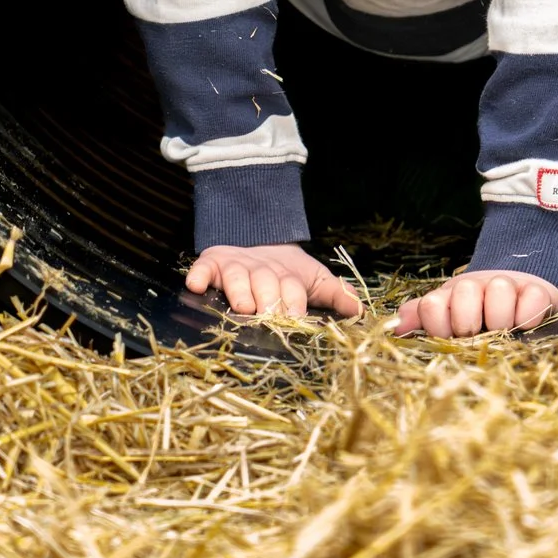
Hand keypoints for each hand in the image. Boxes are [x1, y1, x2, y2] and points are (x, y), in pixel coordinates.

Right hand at [186, 243, 362, 317]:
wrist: (257, 239)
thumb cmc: (286, 273)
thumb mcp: (314, 280)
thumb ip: (337, 295)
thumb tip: (362, 312)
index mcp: (287, 276)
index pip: (293, 289)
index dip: (294, 303)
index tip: (296, 318)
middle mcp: (261, 270)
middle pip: (265, 284)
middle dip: (267, 301)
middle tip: (269, 318)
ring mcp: (235, 267)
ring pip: (236, 277)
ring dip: (238, 291)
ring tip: (242, 307)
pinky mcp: (211, 264)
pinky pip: (202, 268)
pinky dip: (198, 275)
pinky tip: (195, 285)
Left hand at [391, 269, 557, 336]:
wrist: (521, 293)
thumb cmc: (479, 316)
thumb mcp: (449, 317)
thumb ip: (421, 319)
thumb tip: (397, 328)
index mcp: (450, 297)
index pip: (431, 304)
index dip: (438, 326)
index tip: (450, 337)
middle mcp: (477, 287)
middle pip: (465, 292)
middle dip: (470, 322)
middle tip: (478, 335)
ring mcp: (509, 287)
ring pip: (499, 290)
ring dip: (502, 318)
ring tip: (504, 330)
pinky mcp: (539, 292)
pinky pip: (533, 299)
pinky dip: (529, 315)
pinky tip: (527, 325)